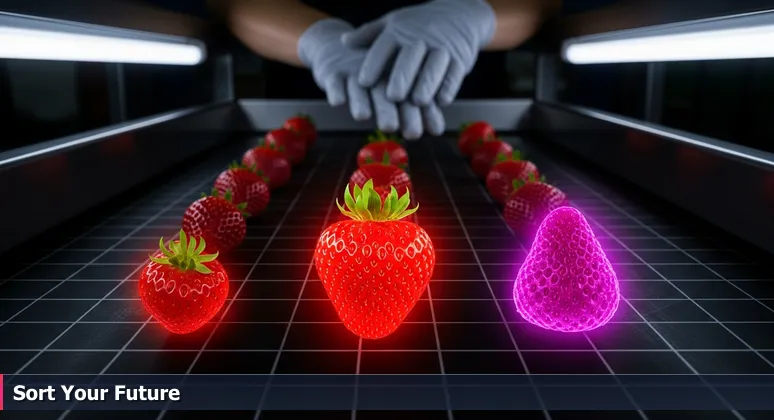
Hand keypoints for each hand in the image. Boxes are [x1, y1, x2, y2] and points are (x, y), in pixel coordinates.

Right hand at [299, 19, 443, 139]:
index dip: (422, 111)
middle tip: (397, 129)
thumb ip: (415, 109)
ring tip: (363, 116)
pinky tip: (338, 102)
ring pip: (358, 86)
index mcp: (396, 72)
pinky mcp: (332, 72)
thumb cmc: (372, 77)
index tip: (432, 131)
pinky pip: (333, 81)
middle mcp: (376, 70)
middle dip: (392, 110)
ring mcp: (353, 70)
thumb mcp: (392, 89)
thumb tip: (438, 131)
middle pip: (385, 89)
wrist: (336, 51)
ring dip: (361, 101)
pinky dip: (335, 90)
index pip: (411, 91)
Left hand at [341, 0, 495, 105]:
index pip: (383, 46)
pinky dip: (448, 87)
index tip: (363, 81)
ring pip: (434, 65)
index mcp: (399, 31)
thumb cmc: (418, 24)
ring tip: (417, 101)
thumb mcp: (393, 24)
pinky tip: (440, 101)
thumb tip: (343, 42)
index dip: (373, 63)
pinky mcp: (460, 58)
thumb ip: (368, 35)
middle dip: (402, 77)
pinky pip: (454, 73)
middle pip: (410, 58)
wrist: (459, 14)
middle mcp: (420, 38)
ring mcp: (442, 47)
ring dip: (427, 84)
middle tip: (392, 96)